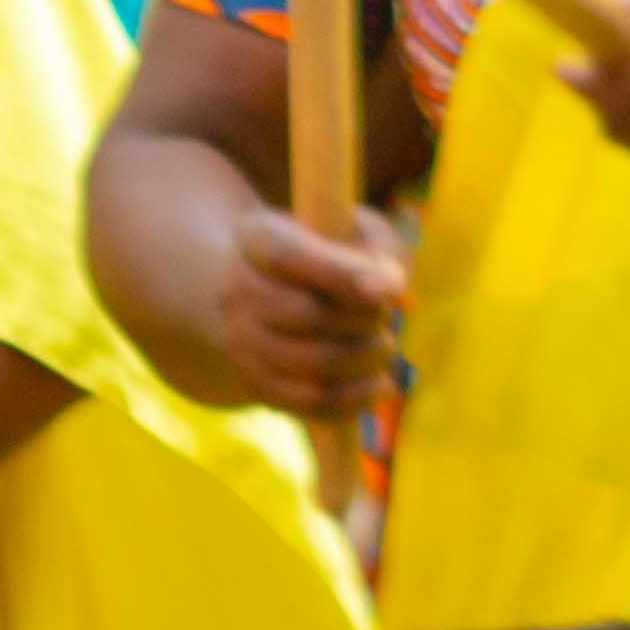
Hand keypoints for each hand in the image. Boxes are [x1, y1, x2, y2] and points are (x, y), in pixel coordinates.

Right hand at [213, 202, 405, 422]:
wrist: (257, 292)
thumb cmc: (318, 254)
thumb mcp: (346, 226)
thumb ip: (377, 245)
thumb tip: (390, 289)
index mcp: (258, 240)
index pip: (289, 257)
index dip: (341, 275)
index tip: (391, 291)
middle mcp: (238, 293)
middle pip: (312, 315)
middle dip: (368, 319)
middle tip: (384, 316)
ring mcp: (241, 344)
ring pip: (318, 363)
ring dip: (368, 359)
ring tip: (383, 347)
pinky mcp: (256, 385)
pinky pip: (312, 403)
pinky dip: (356, 398)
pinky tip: (375, 383)